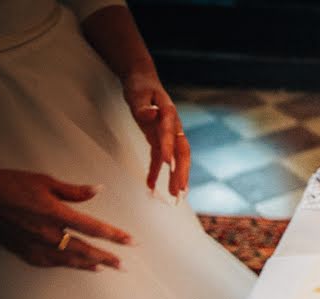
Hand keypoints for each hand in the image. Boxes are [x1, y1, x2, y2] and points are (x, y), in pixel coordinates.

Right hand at [0, 164, 130, 269]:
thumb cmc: (12, 184)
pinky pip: (52, 263)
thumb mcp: (46, 182)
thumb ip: (75, 191)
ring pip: (70, 260)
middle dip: (108, 258)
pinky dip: (69, 265)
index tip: (132, 242)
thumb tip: (99, 189)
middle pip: (86, 250)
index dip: (115, 236)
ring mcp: (36, 245)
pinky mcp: (25, 252)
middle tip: (125, 266)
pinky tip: (81, 266)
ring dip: (91, 264)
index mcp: (56, 214)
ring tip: (108, 268)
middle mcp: (48, 233)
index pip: (93, 228)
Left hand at [122, 71, 188, 197]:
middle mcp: (173, 126)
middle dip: (182, 172)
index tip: (168, 164)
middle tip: (180, 190)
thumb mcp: (137, 93)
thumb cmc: (140, 86)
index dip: (169, 148)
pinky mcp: (160, 139)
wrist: (143, 81)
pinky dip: (156, 172)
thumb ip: (143, 106)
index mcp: (169, 113)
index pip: (169, 132)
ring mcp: (168, 134)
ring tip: (175, 195)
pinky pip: (160, 158)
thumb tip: (152, 114)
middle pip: (182, 152)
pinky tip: (150, 185)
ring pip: (176, 159)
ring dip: (176, 177)